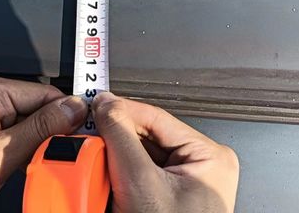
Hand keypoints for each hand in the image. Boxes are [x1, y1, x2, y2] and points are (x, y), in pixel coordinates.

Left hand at [0, 75, 87, 212]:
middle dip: (50, 131)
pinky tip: (17, 165)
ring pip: (27, 121)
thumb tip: (73, 109)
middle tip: (57, 156)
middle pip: (37, 105)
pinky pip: (13, 131)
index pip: (45, 92)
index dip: (67, 114)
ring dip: (35, 142)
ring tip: (29, 164)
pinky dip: (21, 148)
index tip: (85, 134)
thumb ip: (41, 129)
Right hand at [93, 92, 238, 212]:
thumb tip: (106, 104)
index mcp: (208, 155)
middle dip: (115, 137)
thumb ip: (121, 137)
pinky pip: (138, 171)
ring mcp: (184, 180)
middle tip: (90, 136)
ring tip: (96, 159)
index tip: (95, 104)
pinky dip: (118, 173)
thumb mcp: (141, 183)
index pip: (155, 116)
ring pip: (139, 152)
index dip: (121, 109)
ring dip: (114, 156)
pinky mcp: (168, 194)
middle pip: (146, 135)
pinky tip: (106, 177)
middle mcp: (200, 163)